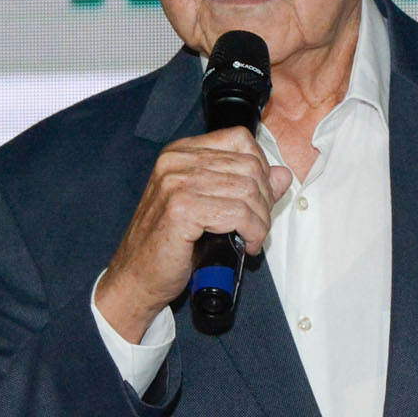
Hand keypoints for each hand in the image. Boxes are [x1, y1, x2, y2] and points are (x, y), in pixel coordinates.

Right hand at [96, 127, 294, 341]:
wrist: (136, 277)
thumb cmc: (168, 245)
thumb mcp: (209, 207)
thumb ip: (244, 186)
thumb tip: (281, 174)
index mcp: (180, 153)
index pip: (240, 139)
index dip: (261, 168)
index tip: (260, 197)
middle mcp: (176, 162)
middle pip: (249, 166)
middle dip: (265, 200)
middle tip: (258, 225)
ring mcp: (177, 183)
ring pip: (248, 191)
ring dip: (260, 221)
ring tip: (252, 238)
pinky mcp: (182, 209)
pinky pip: (238, 214)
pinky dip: (252, 232)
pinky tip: (245, 245)